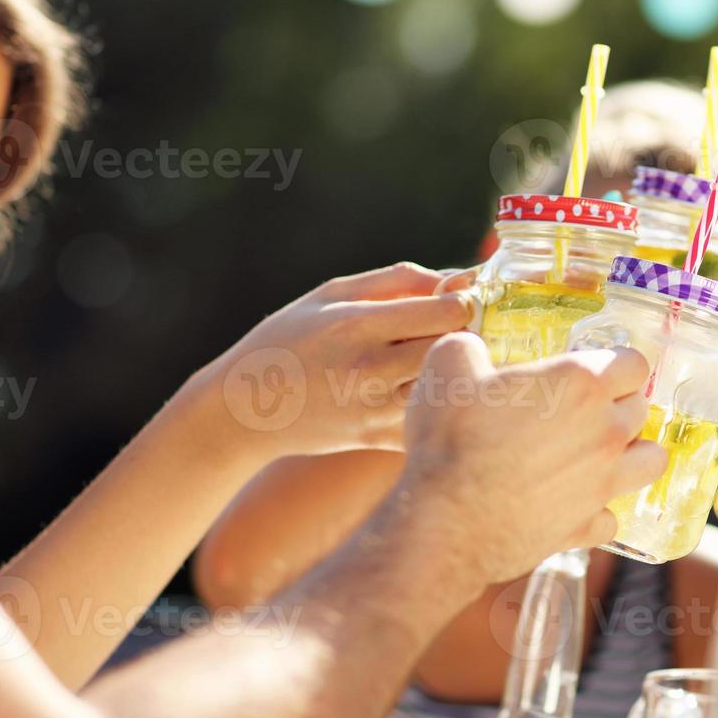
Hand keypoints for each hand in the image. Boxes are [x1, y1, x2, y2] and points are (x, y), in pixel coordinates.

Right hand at [203, 263, 471, 459]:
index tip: (464, 298)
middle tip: (471, 328)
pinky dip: (446, 408)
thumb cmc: (290, 339)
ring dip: (463, 373)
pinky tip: (436, 393)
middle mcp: (370, 369)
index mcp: (358, 325)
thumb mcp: (331, 293)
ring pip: (451, 390)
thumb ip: (397, 280)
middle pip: (458, 350)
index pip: (448, 312)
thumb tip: (457, 277)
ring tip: (455, 360)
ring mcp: (375, 410)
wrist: (243, 409)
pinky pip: (433, 423)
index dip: (468, 301)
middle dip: (474, 335)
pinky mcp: (378, 440)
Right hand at [394, 332, 666, 587]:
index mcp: (582, 383)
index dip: (615, 363)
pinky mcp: (586, 527)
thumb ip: (470, 347)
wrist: (446, 521)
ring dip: (633, 454)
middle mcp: (606, 431)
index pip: (634, 363)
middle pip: (641, 409)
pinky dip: (596, 510)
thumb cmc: (450, 438)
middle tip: (584, 408)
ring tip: (602, 454)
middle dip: (619, 404)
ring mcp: (603, 483)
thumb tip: (472, 348)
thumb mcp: (448, 367)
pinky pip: (611, 517)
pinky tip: (573, 504)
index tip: (594, 369)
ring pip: (651, 462)